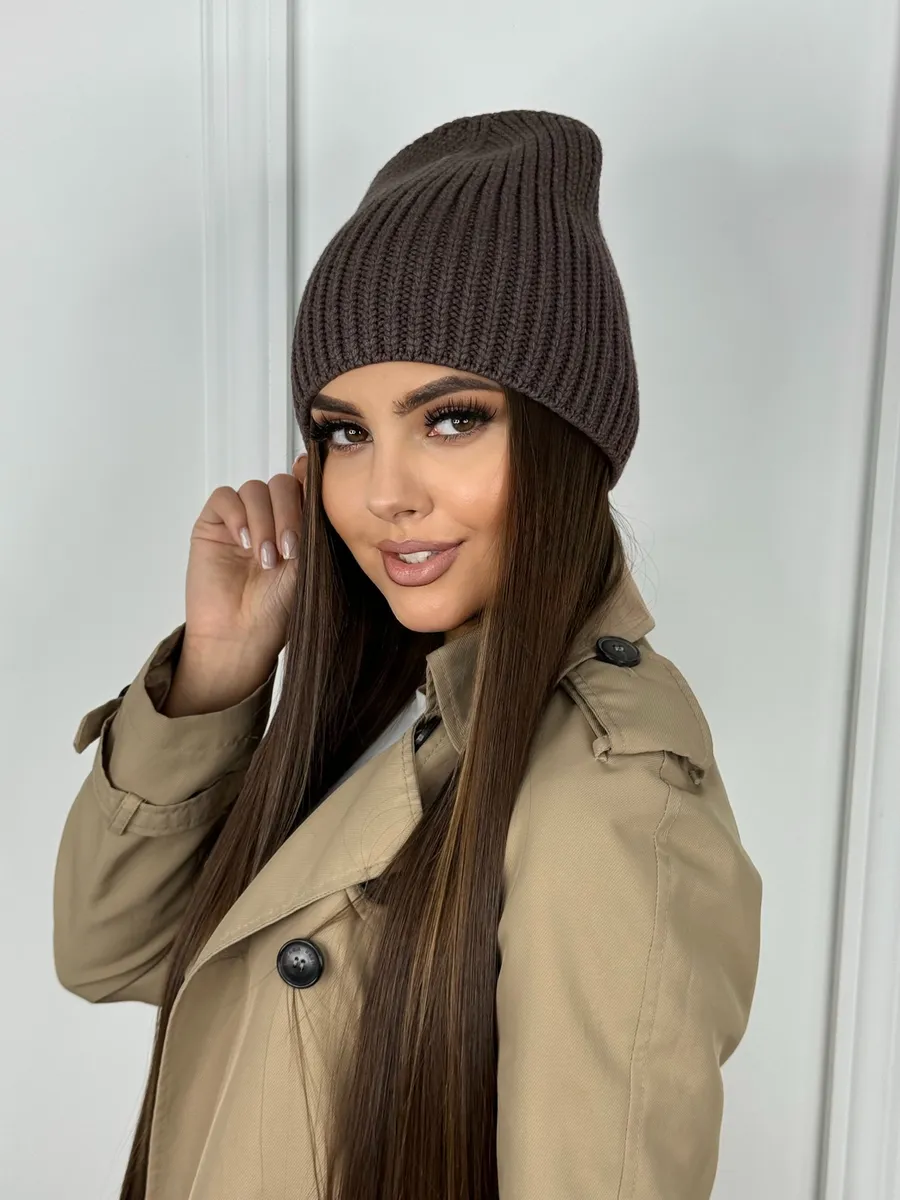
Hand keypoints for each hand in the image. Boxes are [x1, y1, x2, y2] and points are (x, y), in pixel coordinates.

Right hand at [164, 454, 307, 713]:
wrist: (243, 635)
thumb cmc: (277, 608)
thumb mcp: (307, 561)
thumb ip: (310, 520)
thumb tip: (311, 470)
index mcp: (296, 524)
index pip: (303, 487)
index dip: (309, 488)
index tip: (316, 502)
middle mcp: (269, 517)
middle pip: (281, 484)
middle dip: (289, 514)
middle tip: (290, 550)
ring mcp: (240, 519)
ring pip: (255, 490)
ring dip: (264, 521)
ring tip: (266, 558)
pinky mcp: (213, 525)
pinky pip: (225, 498)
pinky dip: (238, 515)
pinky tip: (244, 543)